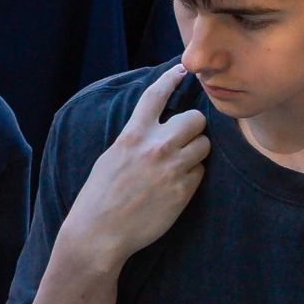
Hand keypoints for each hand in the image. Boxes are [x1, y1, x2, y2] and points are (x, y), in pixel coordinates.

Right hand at [59, 63, 213, 276]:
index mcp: (132, 136)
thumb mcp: (111, 157)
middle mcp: (155, 147)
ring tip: (179, 166)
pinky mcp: (183, 192)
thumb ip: (135, 139)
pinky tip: (175, 187)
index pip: (155, 96)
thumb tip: (154, 128)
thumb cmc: (100, 196)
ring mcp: (171, 169)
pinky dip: (192, 177)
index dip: (170, 78)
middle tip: (184, 139)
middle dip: (193, 127)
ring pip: (203, 146)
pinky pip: (200, 173)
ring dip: (196, 152)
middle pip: (195, 119)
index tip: (181, 70)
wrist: (100, 233)